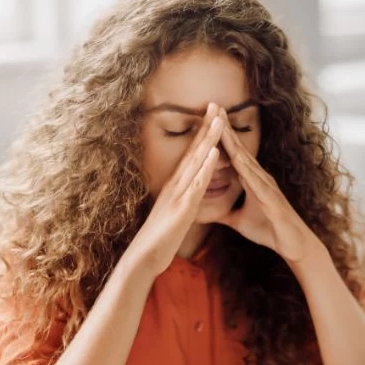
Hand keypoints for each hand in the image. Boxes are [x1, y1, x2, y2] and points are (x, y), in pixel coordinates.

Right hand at [128, 103, 223, 274]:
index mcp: (176, 187)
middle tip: (217, 106)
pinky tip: (215, 153)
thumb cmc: (160, 239)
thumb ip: (181, 201)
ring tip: (220, 120)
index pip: (191, 156)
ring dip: (209, 140)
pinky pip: (196, 184)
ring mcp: (178, 194)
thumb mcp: (173, 215)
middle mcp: (175, 185)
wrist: (144, 258)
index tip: (213, 117)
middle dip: (206, 128)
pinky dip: (206, 167)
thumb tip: (188, 193)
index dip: (202, 136)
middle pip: (193, 151)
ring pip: (196, 162)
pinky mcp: (182, 207)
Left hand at [214, 108, 323, 263]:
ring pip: (245, 157)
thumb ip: (224, 213)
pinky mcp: (270, 196)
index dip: (221, 136)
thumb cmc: (269, 231)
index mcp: (251, 179)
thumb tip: (206, 212)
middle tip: (213, 105)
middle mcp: (259, 176)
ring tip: (221, 121)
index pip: (232, 153)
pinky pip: (255, 179)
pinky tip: (235, 156)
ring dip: (233, 140)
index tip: (208, 118)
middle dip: (225, 127)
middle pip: (238, 148)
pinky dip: (244, 166)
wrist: (292, 245)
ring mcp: (266, 184)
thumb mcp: (238, 221)